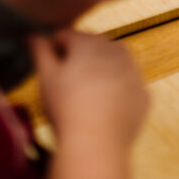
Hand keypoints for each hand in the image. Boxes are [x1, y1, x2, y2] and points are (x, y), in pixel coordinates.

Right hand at [31, 30, 148, 147]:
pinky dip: (117, 93)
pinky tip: (103, 109)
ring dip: (101, 73)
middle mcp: (118, 52)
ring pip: (114, 66)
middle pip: (93, 47)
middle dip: (79, 58)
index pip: (67, 35)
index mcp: (91, 43)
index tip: (47, 66)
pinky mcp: (144, 95)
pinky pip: (128, 88)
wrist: (96, 143)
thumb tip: (34, 35)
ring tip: (83, 96)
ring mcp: (135, 74)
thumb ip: (40, 51)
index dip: (54, 48)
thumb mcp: (46, 77)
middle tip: (65, 82)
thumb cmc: (66, 107)